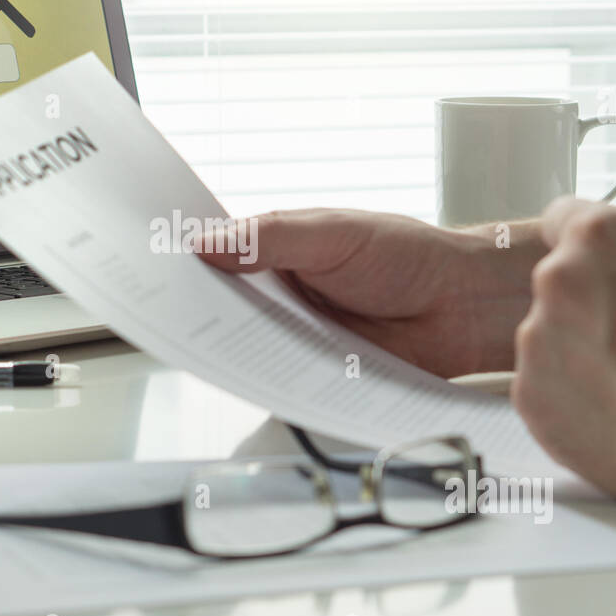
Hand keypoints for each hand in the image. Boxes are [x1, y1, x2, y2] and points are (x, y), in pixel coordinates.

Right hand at [194, 208, 546, 376]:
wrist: (463, 304)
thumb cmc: (407, 254)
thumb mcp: (332, 233)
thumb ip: (271, 237)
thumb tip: (206, 242)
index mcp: (278, 253)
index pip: (217, 259)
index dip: (185, 265)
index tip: (152, 269)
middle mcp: (282, 298)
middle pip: (225, 310)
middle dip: (198, 313)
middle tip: (170, 316)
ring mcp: (298, 338)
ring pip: (250, 349)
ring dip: (231, 351)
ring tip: (205, 349)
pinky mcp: (319, 375)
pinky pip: (286, 382)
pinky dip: (271, 381)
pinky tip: (258, 379)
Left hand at [511, 198, 615, 504]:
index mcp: (596, 238)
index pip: (565, 218)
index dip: (594, 244)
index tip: (611, 265)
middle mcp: (554, 282)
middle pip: (561, 282)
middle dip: (593, 300)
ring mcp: (536, 342)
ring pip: (551, 336)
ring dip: (582, 350)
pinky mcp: (530, 396)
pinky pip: (546, 386)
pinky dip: (575, 395)